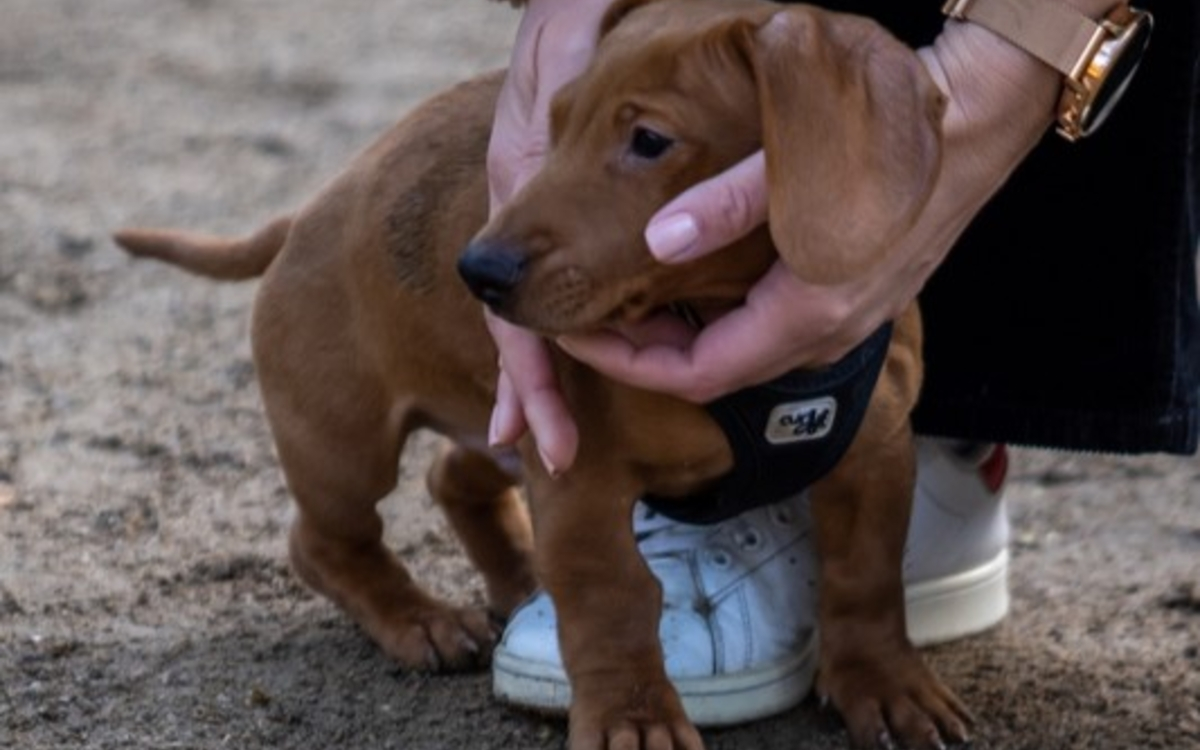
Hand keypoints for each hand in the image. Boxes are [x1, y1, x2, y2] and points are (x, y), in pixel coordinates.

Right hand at [485, 0, 611, 473]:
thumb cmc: (571, 21)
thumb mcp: (559, 61)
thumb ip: (550, 122)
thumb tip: (528, 209)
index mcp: (513, 198)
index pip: (513, 309)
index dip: (528, 378)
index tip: (533, 439)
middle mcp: (522, 215)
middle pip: (526, 324)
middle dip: (539, 396)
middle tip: (556, 456)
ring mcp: (544, 215)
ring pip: (548, 309)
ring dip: (552, 377)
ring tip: (558, 441)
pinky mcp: (572, 209)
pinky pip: (577, 274)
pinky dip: (582, 325)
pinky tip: (605, 351)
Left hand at [557, 20, 1061, 402]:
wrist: (981, 120)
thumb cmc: (893, 135)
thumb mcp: (797, 159)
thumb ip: (726, 205)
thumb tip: (658, 242)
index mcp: (808, 311)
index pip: (696, 373)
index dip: (626, 363)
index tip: (576, 332)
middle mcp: (827, 331)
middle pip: (712, 372)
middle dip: (642, 354)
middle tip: (587, 317)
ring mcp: (843, 319)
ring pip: (738, 356)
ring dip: (678, 340)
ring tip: (623, 304)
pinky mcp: (848, 297)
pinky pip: (765, 333)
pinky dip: (715, 323)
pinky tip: (688, 286)